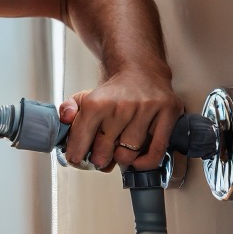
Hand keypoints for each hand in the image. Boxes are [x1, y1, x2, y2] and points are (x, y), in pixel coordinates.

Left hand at [58, 67, 182, 171]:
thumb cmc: (113, 92)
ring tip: (120, 148)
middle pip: (104, 152)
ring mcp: (146, 110)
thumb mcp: (84, 97)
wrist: (140, 70)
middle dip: (98, 158)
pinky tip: (137, 160)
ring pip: (128, 154)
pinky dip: (145, 162)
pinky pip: (156, 151)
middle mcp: (121, 106)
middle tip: (100, 155)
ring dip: (122, 157)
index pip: (80, 141)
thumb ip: (68, 110)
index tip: (77, 159)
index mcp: (96, 103)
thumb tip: (65, 119)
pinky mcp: (167, 112)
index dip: (76, 155)